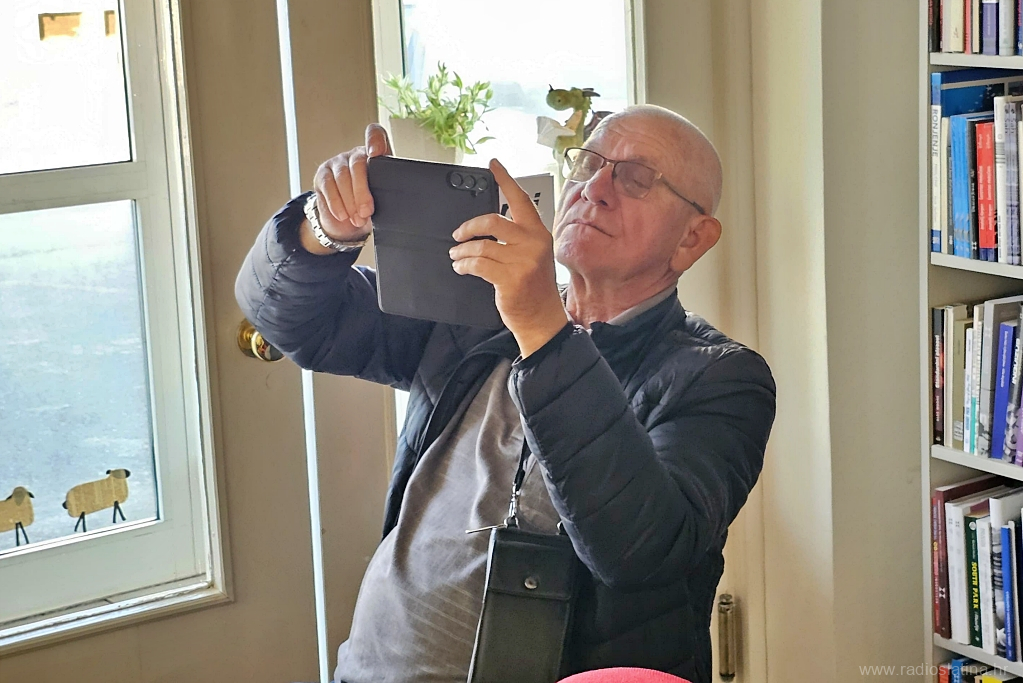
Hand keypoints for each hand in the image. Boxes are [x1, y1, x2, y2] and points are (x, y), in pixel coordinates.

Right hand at [301, 124, 390, 253]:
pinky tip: (343, 215)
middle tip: (367, 212)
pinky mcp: (323, 174)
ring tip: (358, 219)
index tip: (375, 154)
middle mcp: (356, 154)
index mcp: (376, 155)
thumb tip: (397, 202)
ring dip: (350, 202)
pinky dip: (336, 204)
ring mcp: (337, 162)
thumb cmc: (371, 205)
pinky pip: (328, 186)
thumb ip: (389, 192)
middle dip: (362, 191)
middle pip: (357, 164)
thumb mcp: (384, 198)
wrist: (350, 221)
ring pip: (342, 177)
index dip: (374, 140)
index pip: (375, 134)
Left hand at [450, 159, 569, 357]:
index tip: (493, 164)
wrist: (542, 319)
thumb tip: (485, 227)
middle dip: (469, 227)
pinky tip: (461, 268)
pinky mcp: (510, 278)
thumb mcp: (533, 257)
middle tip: (458, 235)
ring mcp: (523, 261)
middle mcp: (533, 243)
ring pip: (481, 245)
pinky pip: (477, 264)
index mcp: (539, 233)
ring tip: (456, 256)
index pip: (521, 199)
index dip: (505, 179)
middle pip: (493, 221)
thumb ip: (517, 239)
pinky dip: (463, 265)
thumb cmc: (534, 289)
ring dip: (462, 251)